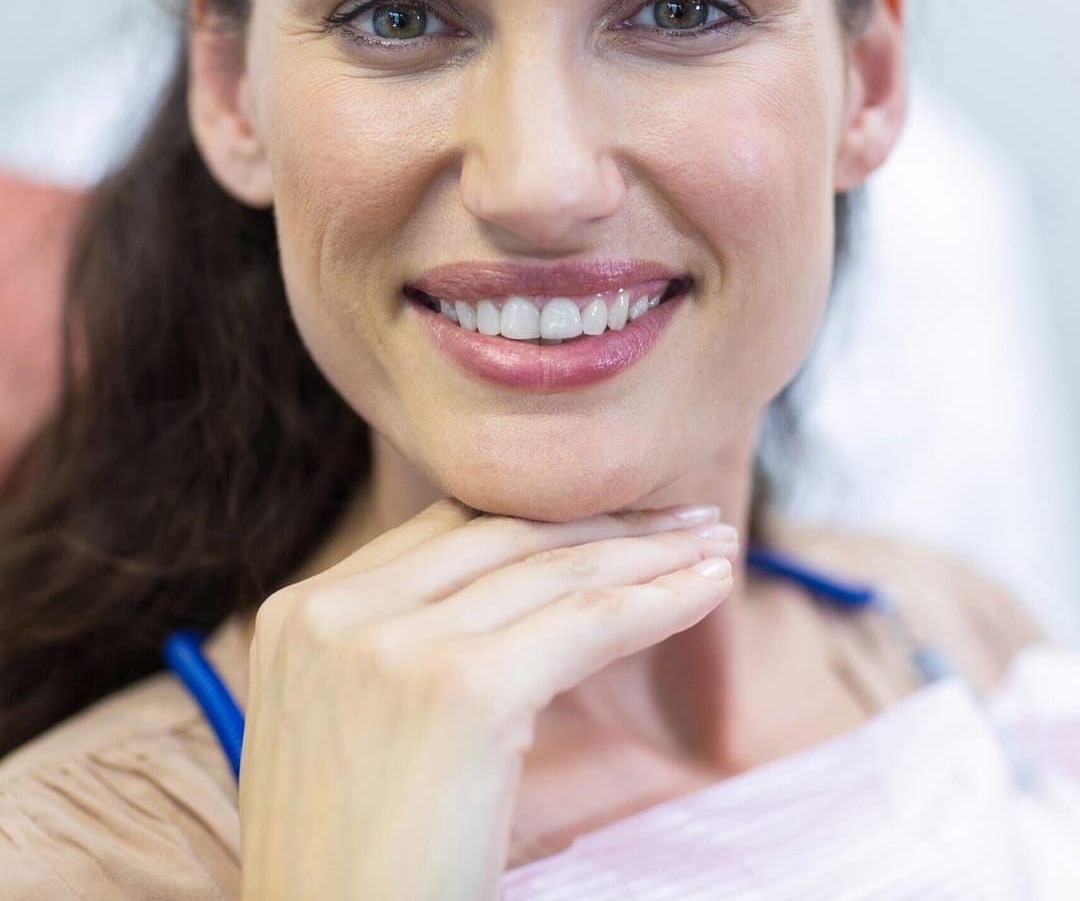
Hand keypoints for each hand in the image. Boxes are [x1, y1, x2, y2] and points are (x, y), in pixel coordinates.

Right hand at [239, 499, 736, 900]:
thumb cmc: (354, 864)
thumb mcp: (347, 720)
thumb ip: (397, 638)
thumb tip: (509, 587)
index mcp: (301, 611)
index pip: (449, 530)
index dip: (541, 516)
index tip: (611, 516)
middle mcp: (338, 609)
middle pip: (505, 533)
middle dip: (607, 520)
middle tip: (685, 517)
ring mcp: (395, 644)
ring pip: (556, 569)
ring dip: (651, 553)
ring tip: (714, 545)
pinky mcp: (464, 689)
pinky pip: (588, 622)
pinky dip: (659, 600)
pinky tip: (709, 590)